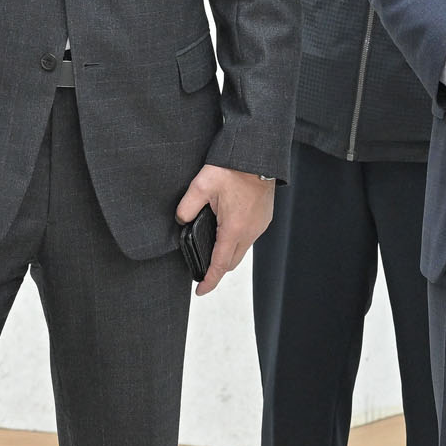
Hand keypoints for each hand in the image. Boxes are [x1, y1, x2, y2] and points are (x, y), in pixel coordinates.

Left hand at [175, 165, 274, 296]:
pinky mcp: (264, 218)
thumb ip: (187, 207)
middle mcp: (250, 232)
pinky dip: (237, 241)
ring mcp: (259, 226)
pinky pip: (249, 237)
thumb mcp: (201, 185)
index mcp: (234, 229)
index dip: (209, 281)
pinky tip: (227, 230)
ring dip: (227, 253)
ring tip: (212, 247)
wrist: (257, 155)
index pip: (219, 265)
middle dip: (217, 269)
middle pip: (231, 262)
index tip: (200, 290)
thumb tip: (181, 220)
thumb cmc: (232, 168)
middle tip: (202, 268)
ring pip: (242, 250)